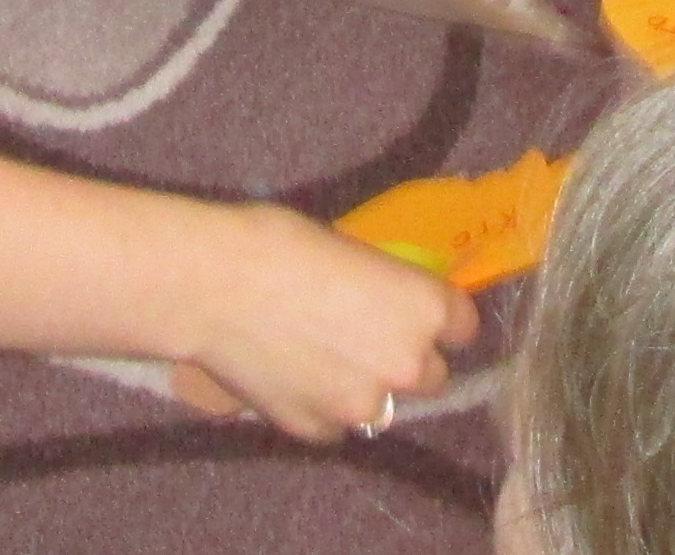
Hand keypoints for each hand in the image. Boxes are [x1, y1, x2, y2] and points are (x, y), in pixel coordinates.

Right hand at [163, 207, 476, 441]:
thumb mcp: (351, 250)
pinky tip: (290, 376)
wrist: (211, 286)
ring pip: (382, 405)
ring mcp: (362, 405)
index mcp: (424, 307)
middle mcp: (407, 364)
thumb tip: (386, 297)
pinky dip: (319, 406)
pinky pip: (333, 424)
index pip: (464, 326)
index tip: (415, 313)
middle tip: (364, 337)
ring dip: (363, 387)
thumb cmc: (278, 245)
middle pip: (432, 375)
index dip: (439, 320)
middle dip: (405, 359)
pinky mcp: (316, 430)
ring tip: (320, 359)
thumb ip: (383, 287)